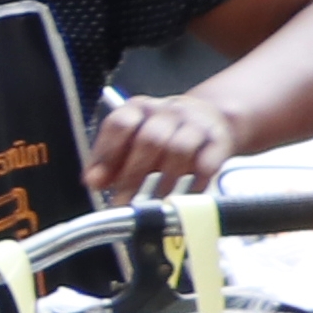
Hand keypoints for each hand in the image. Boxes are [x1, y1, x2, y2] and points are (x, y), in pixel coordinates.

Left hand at [93, 88, 238, 195]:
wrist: (207, 119)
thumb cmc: (160, 135)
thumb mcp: (128, 143)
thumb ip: (107, 162)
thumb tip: (93, 181)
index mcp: (137, 108)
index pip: (121, 124)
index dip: (108, 154)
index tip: (99, 183)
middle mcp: (167, 111)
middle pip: (150, 139)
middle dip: (134, 175)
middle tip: (125, 202)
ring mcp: (195, 123)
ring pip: (179, 149)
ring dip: (164, 182)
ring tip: (153, 204)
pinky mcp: (219, 140)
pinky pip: (208, 162)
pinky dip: (195, 183)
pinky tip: (183, 196)